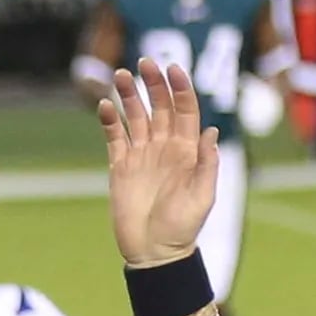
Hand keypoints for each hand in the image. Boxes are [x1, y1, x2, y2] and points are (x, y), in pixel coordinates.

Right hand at [100, 58, 219, 268]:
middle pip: (160, 106)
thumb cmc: (182, 229)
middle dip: (153, 83)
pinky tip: (105, 105)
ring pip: (135, 116)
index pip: (185, 110)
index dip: (180, 88)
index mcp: (187, 151)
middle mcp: (164, 147)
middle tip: (145, 63)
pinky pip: (114, 137)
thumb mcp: (202, 197)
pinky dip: (109, 120)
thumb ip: (207, 164)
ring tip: (121, 75)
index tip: (173, 69)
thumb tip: (211, 131)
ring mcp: (141, 155)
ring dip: (129, 94)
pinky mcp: (120, 166)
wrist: (154, 253)